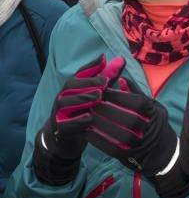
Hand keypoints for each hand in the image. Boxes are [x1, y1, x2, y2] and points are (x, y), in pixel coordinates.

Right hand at [33, 54, 124, 184]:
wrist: (65, 138)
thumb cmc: (84, 112)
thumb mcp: (95, 94)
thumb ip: (107, 78)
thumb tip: (121, 59)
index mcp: (72, 89)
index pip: (79, 73)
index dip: (91, 66)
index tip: (105, 60)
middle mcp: (63, 98)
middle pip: (70, 85)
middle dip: (87, 82)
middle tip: (105, 83)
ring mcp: (58, 113)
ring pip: (65, 103)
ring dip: (82, 99)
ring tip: (98, 97)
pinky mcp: (59, 130)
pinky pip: (64, 124)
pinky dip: (76, 121)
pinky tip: (89, 118)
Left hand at [86, 78, 188, 197]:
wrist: (161, 152)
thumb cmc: (153, 124)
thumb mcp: (151, 106)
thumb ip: (136, 94)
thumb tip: (122, 80)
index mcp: (155, 114)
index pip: (138, 103)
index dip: (119, 96)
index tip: (103, 90)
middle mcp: (151, 130)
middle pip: (130, 119)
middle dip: (108, 109)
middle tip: (92, 102)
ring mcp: (141, 144)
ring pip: (121, 135)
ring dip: (102, 125)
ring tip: (88, 116)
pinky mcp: (129, 156)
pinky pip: (113, 149)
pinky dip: (98, 140)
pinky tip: (87, 131)